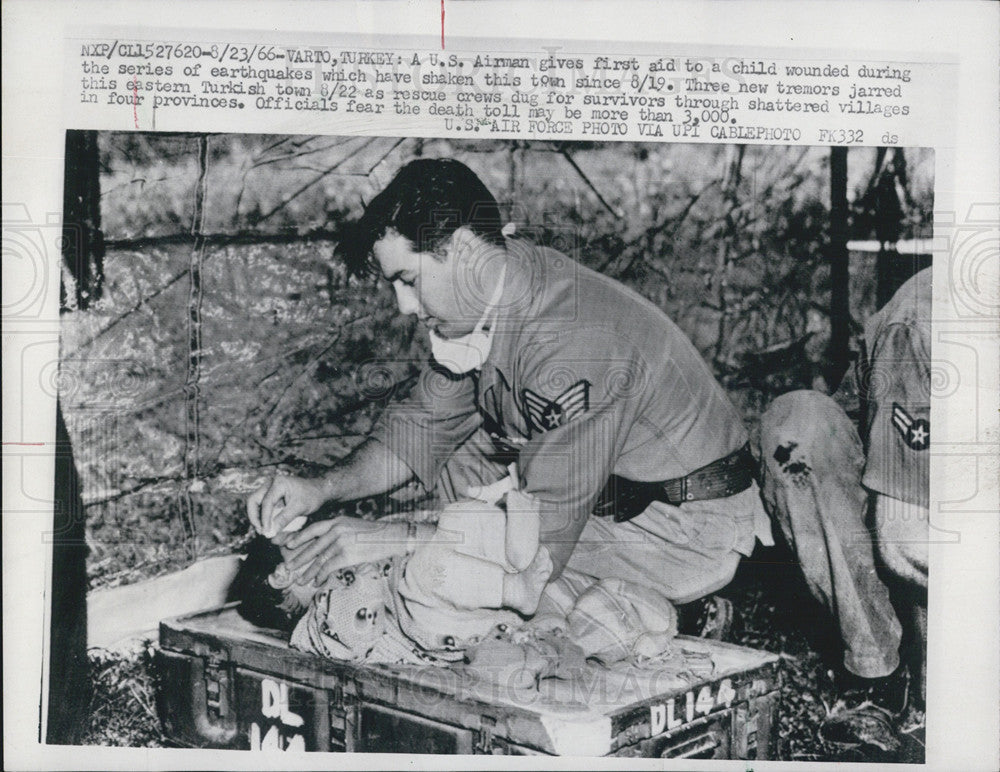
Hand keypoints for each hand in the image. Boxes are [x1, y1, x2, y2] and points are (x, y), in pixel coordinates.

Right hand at [246, 475, 327, 537]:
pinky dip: (262, 516)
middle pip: (253, 500)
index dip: (264, 519)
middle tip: (260, 531)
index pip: (266, 503)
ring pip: (255, 503)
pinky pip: (261, 506)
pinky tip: (267, 526)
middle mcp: (271, 483)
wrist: (319, 491)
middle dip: (255, 517)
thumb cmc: (312, 496)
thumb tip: (269, 532)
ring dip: (257, 517)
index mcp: (279, 483)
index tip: (266, 532)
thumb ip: (284, 519)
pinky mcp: (271, 495)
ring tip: (263, 531)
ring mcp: (270, 488)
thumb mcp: (299, 508)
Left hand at [282, 517, 405, 585]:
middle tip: (288, 567)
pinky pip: (328, 567)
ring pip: (319, 559)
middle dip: (299, 558)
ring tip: (300, 580)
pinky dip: (320, 576)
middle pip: (313, 546)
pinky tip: (316, 582)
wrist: (392, 537)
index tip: (288, 544)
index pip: (314, 529)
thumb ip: (340, 531)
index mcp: (338, 521)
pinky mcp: (347, 554)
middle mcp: (337, 530)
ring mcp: (341, 542)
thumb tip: (327, 541)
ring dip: (308, 572)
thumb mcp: (354, 526)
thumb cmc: (375, 534)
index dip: (300, 537)